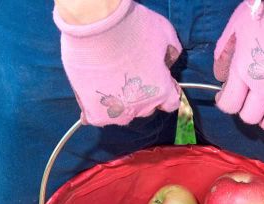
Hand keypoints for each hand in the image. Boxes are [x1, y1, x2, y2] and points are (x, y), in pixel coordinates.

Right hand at [54, 0, 181, 125]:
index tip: (156, 77)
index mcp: (162, 91)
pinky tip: (91, 96)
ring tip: (107, 79)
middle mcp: (142, 107)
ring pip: (122, 113)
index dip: (165, 89)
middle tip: (128, 72)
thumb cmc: (132, 26)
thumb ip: (171, 52)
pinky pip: (97, 117)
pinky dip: (95, 108)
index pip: (170, 103)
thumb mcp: (165, 33)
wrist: (96, 25)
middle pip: (146, 108)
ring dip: (118, 101)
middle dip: (141, 93)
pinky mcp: (95, 113)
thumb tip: (169, 61)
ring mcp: (118, 113)